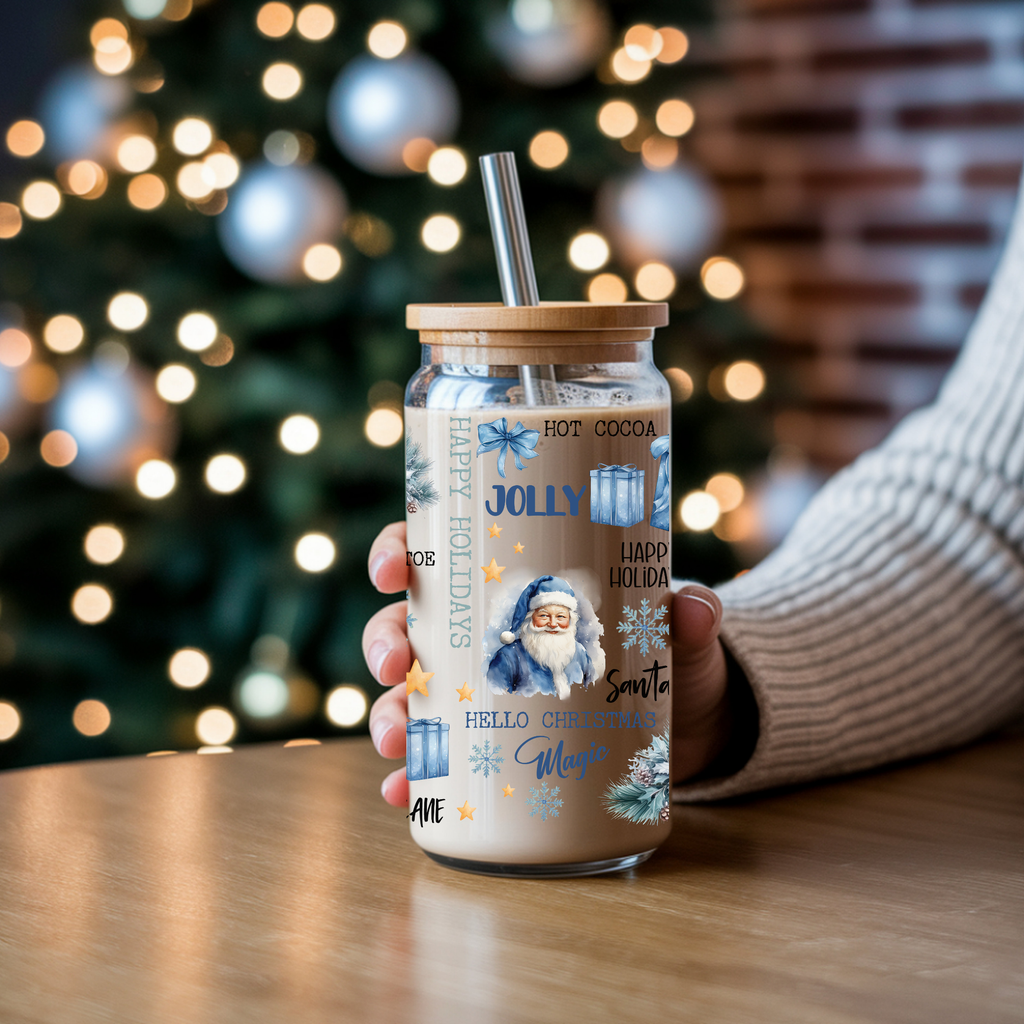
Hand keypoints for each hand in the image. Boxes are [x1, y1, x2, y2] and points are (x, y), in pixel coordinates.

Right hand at [363, 522, 732, 805]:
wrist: (689, 726)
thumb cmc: (670, 657)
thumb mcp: (679, 631)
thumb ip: (690, 614)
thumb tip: (692, 608)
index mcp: (513, 586)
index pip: (441, 555)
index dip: (400, 554)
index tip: (394, 569)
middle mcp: (484, 635)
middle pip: (408, 626)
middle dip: (385, 643)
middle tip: (394, 667)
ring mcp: (483, 693)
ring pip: (412, 694)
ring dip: (390, 715)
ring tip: (399, 742)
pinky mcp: (494, 748)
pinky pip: (442, 760)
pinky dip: (418, 776)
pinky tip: (405, 791)